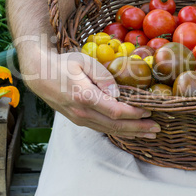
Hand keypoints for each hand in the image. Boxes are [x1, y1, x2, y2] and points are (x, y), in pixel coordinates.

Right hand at [21, 47, 160, 138]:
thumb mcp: (83, 61)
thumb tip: (118, 92)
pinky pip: (102, 129)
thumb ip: (102, 75)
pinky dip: (118, 131)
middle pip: (115, 125)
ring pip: (109, 130)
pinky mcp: (78, 120)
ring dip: (131, 133)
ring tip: (148, 134)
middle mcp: (82, 112)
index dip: (134, 113)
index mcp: (84, 97)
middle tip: (156, 128)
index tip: (149, 110)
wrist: (39, 75)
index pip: (115, 111)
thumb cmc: (62, 64)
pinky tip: (129, 131)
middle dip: (138, 128)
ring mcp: (79, 119)